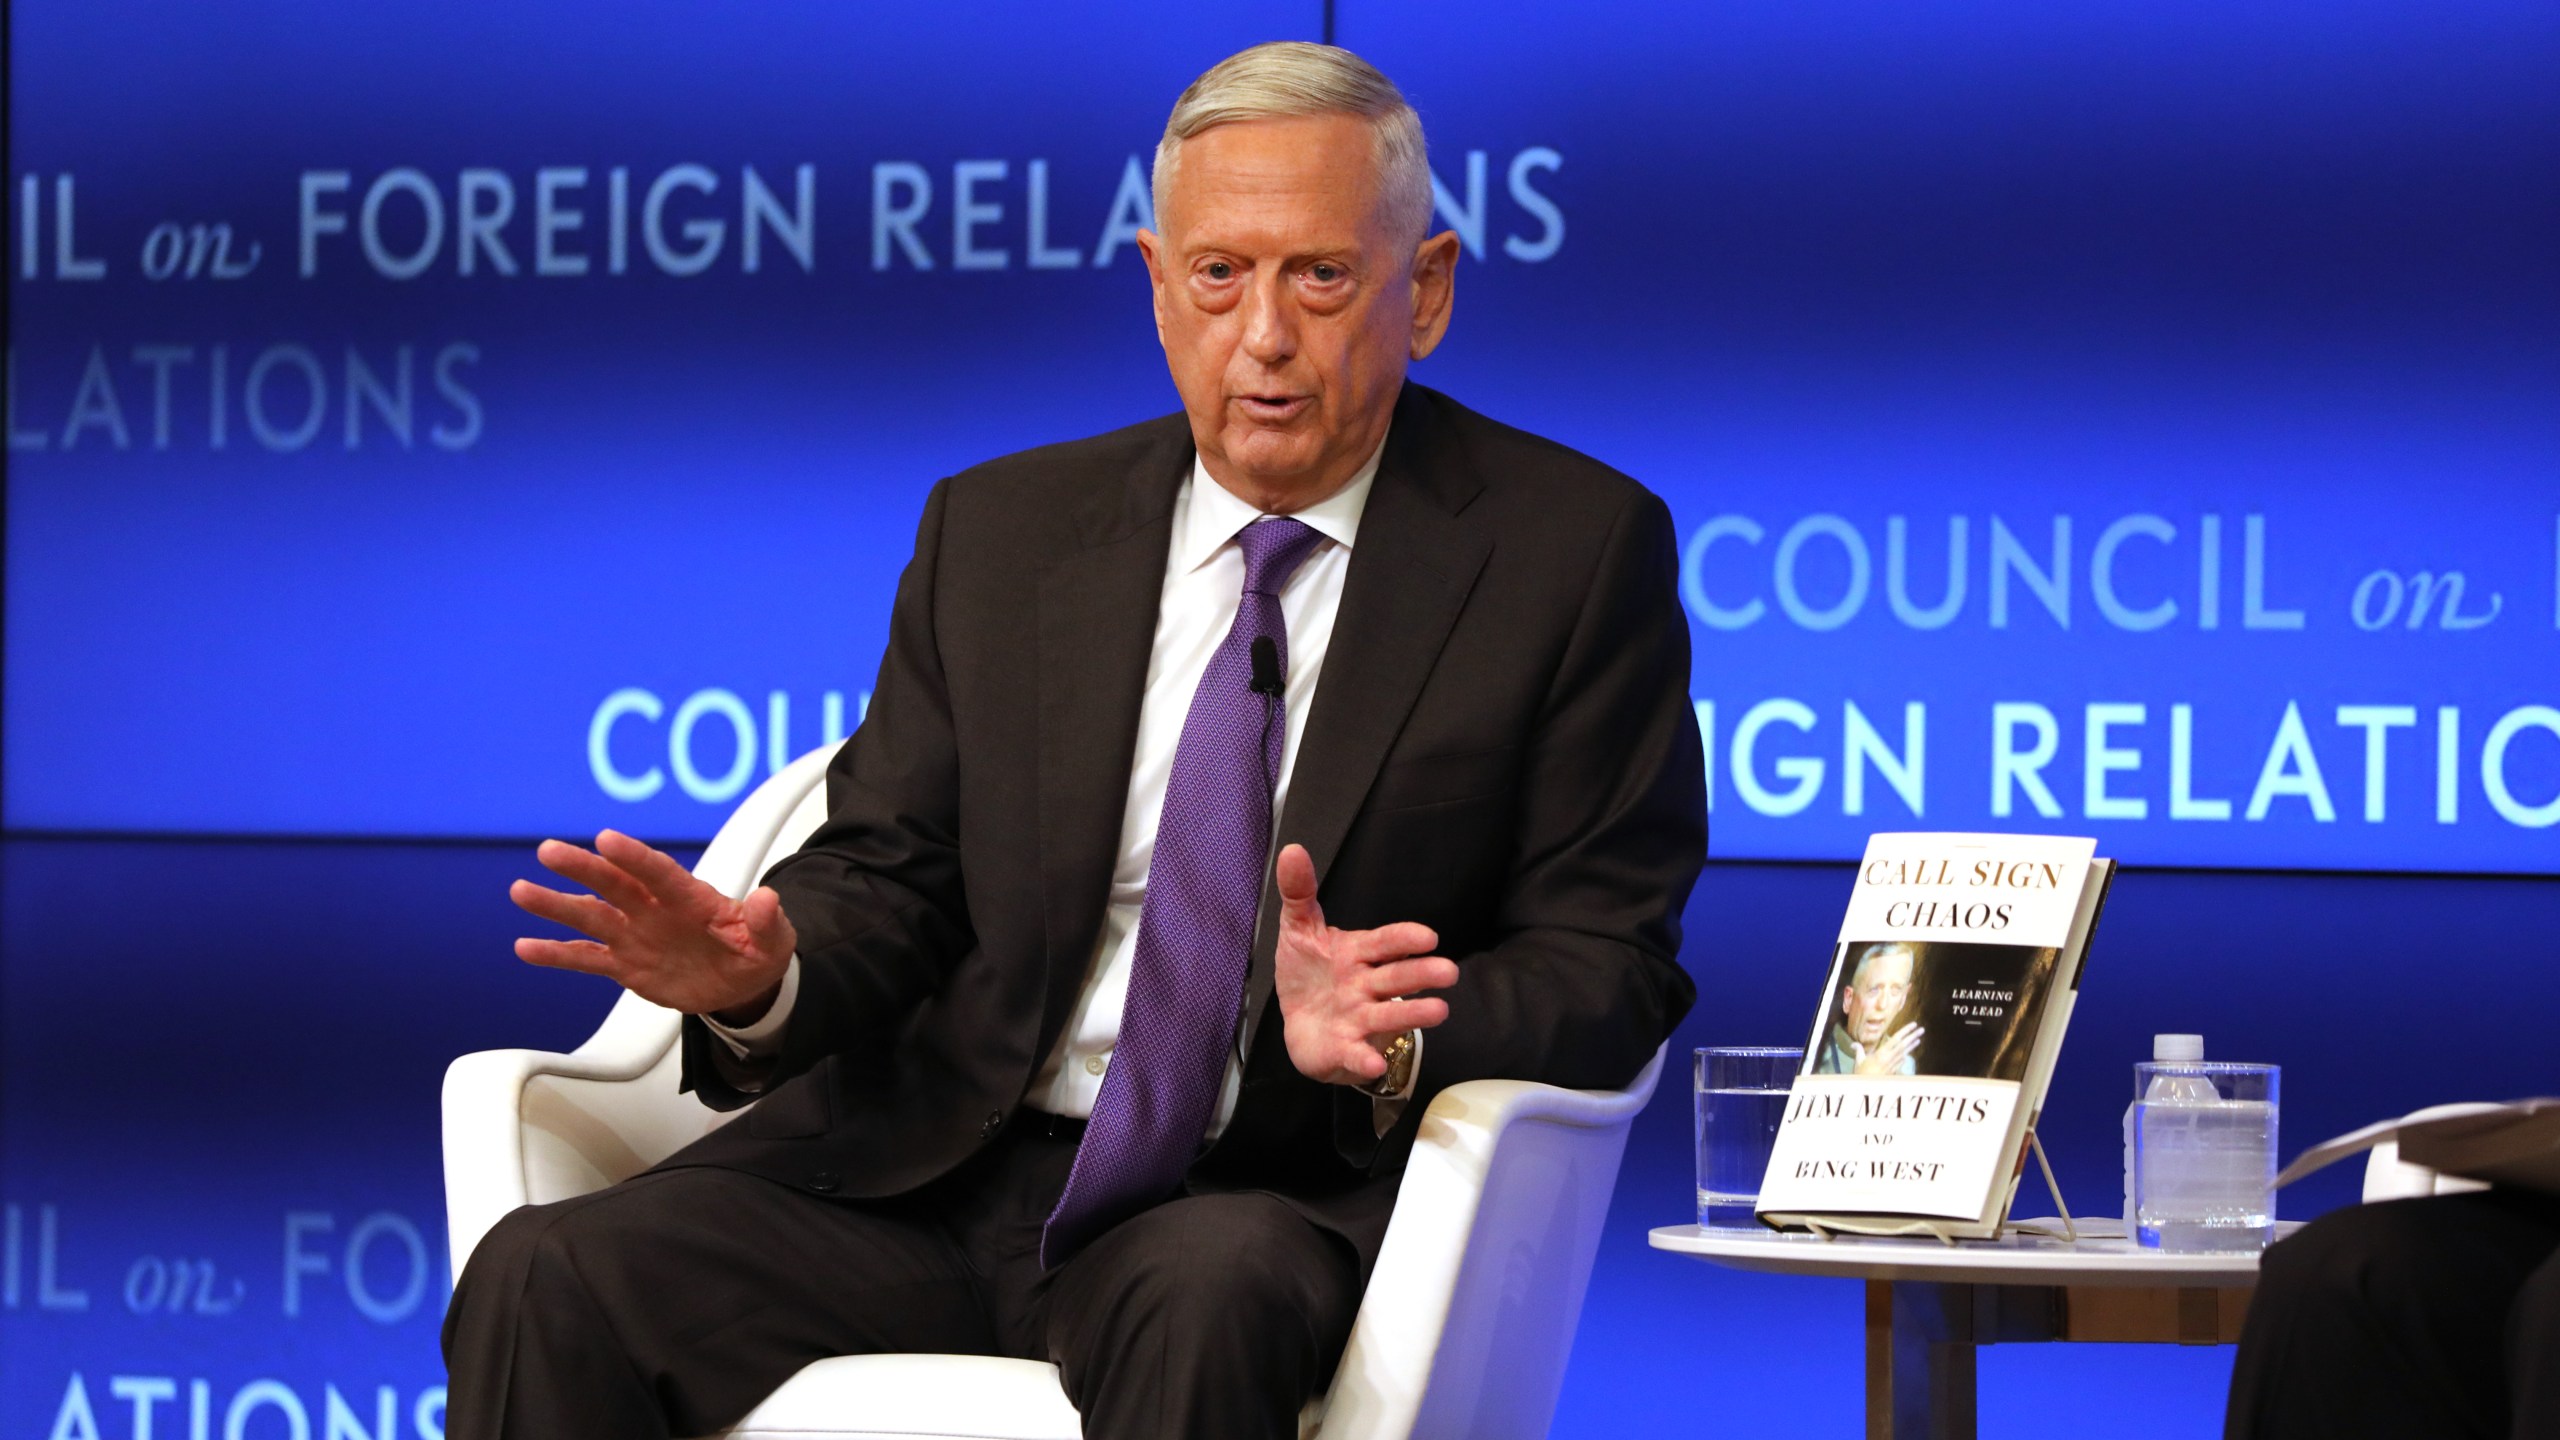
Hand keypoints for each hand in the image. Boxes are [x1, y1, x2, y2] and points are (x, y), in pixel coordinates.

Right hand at [509, 830, 797, 1022]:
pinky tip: (526, 947)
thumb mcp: (774, 941)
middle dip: (583, 868)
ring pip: (591, 916)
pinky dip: (557, 954)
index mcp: (691, 898)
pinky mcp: (625, 963)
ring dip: (557, 904)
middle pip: (614, 884)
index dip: (634, 857)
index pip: (660, 873)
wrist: (742, 986)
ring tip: (521, 891)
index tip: (607, 839)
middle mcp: (655, 910)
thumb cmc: (757, 952)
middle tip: (549, 851)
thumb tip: (767, 899)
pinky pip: (586, 957)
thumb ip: (767, 922)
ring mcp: (636, 935)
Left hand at [1270, 843, 1458, 1086]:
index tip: (1428, 936)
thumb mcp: (1298, 929)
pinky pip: (1358, 1054)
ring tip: (1440, 1011)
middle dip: (1422, 974)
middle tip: (1449, 972)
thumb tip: (1292, 849)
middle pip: (1397, 978)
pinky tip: (1374, 1064)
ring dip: (1413, 1014)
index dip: (1404, 939)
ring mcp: (1360, 1019)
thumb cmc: (1309, 973)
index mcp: (1358, 954)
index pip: (1385, 943)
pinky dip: (1365, 1060)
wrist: (1301, 1025)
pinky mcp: (1347, 1049)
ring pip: (1390, 1016)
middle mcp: (1367, 986)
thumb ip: (1299, 892)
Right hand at [1850, 1022, 1923, 1075]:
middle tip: (1921, 1030)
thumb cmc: (1862, 1074)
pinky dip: (1905, 1055)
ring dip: (1912, 1045)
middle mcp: (1890, 1058)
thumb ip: (1858, 1050)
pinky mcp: (1894, 1070)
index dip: (1905, 1031)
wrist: (1868, 1087)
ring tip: (1919, 1039)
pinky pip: (1901, 1061)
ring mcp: (1893, 1065)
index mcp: (1882, 1053)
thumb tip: (1854, 1044)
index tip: (1913, 1025)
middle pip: (1904, 1045)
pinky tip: (1907, 1053)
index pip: (1896, 1039)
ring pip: (1905, 1052)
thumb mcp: (1859, 1061)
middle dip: (1913, 1036)